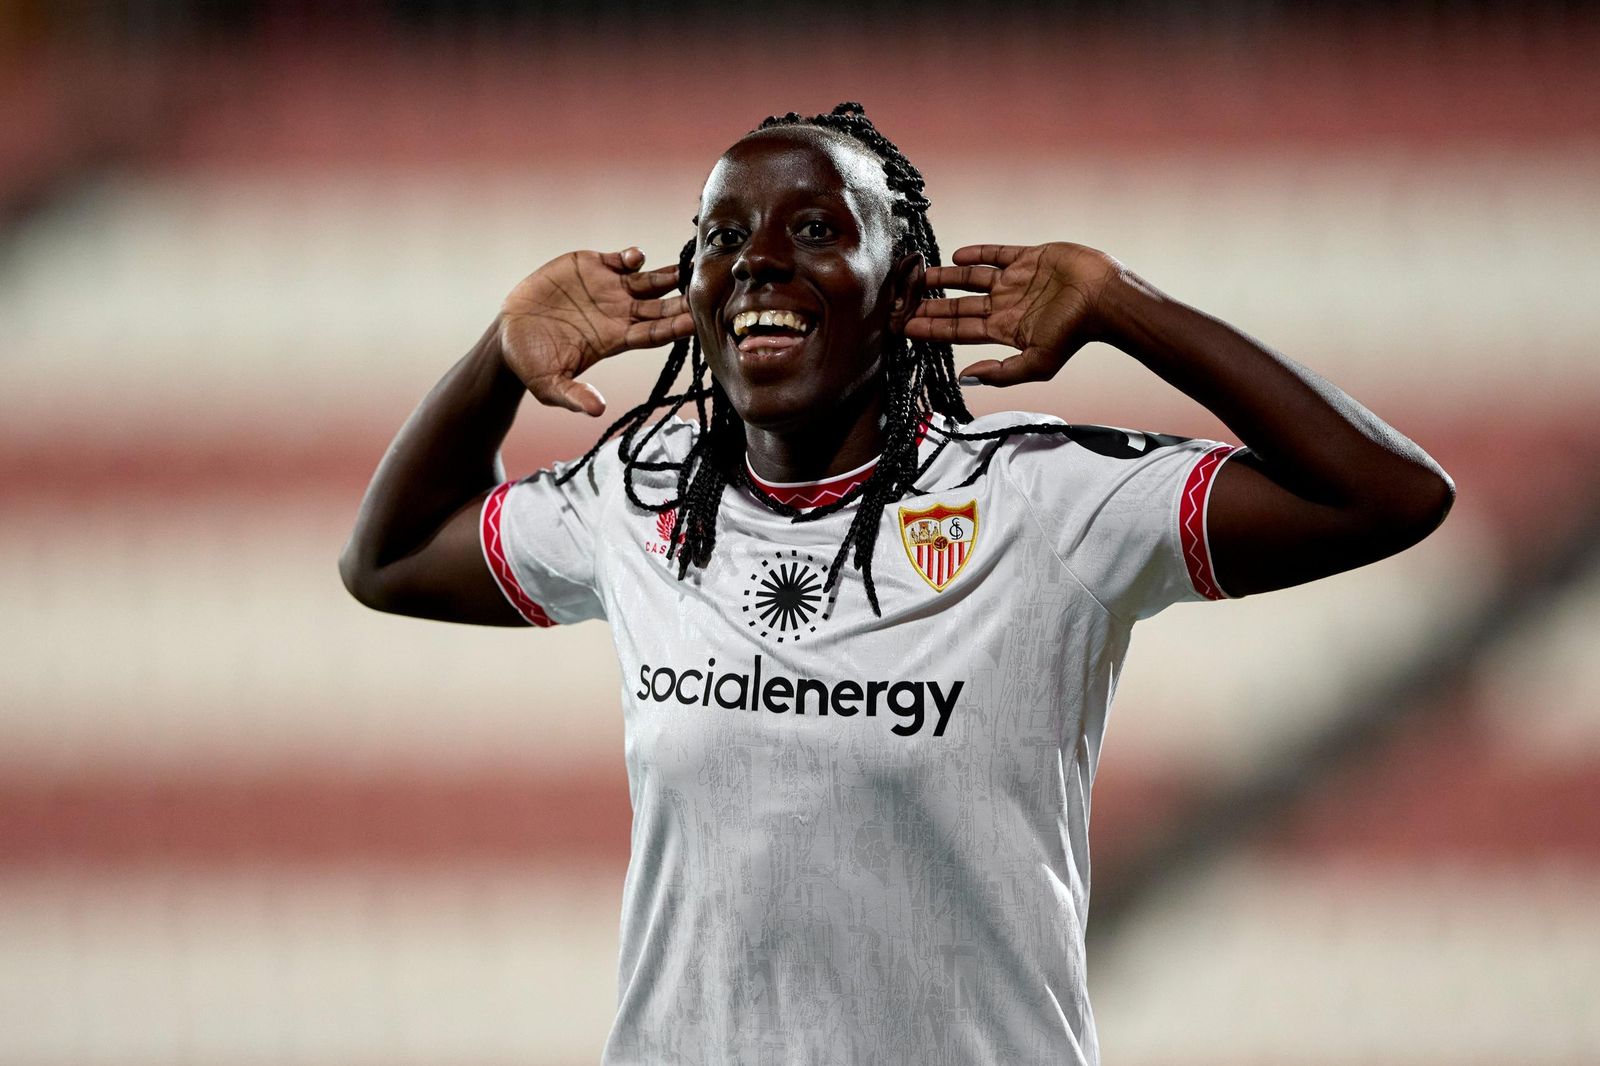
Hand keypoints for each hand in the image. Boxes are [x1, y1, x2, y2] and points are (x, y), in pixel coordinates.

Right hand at [499, 247, 692, 415]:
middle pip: (662, 307)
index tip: (695, 322)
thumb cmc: (532, 365)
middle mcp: (620, 314)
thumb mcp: (549, 385)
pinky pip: (623, 260)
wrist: (508, 334)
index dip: (675, 327)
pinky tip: (636, 257)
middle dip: (683, 300)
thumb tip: (597, 410)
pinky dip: (634, 257)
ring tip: (685, 266)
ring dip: (669, 274)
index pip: (654, 334)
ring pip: (651, 281)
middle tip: (702, 290)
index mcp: (616, 340)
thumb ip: (573, 396)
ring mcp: (609, 289)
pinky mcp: (593, 267)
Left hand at [904, 242, 1122, 385]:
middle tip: (902, 300)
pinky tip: (956, 255)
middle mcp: (1006, 305)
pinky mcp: (1029, 258)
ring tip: (921, 275)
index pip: (959, 330)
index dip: (932, 328)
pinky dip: (977, 253)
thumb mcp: (1036, 363)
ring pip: (972, 278)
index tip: (905, 326)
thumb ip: (1001, 372)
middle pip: (959, 305)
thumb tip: (965, 377)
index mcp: (1005, 330)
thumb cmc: (1074, 333)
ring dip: (946, 277)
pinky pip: (997, 254)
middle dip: (932, 304)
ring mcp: (1016, 281)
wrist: (1103, 298)